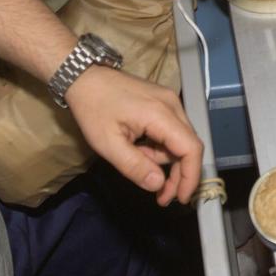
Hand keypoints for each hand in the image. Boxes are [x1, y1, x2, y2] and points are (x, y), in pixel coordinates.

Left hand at [66, 66, 203, 205]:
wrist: (84, 77)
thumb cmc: (93, 108)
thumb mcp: (108, 144)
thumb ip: (134, 166)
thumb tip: (158, 184)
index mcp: (161, 114)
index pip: (191, 148)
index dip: (190, 176)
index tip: (180, 198)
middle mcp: (172, 104)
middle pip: (189, 146)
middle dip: (178, 174)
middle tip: (161, 196)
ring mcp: (169, 101)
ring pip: (180, 140)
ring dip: (163, 159)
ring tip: (136, 159)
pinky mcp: (163, 101)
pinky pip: (171, 130)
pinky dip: (160, 146)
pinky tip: (140, 148)